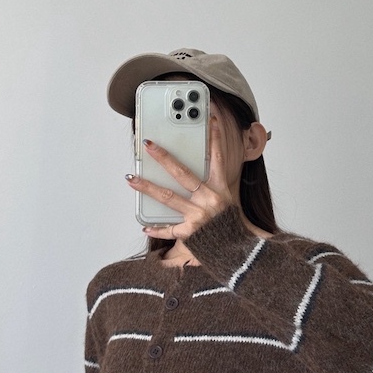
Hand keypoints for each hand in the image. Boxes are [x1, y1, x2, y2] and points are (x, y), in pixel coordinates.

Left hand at [126, 117, 231, 240]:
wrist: (240, 252)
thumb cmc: (233, 227)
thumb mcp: (230, 203)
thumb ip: (217, 189)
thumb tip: (202, 179)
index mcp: (220, 190)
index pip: (218, 159)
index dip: (215, 139)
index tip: (211, 120)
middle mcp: (209, 200)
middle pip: (182, 173)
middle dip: (164, 157)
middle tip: (149, 145)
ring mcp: (198, 216)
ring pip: (168, 197)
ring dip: (148, 187)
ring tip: (132, 178)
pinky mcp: (191, 233)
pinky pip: (170, 230)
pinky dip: (157, 230)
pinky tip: (145, 226)